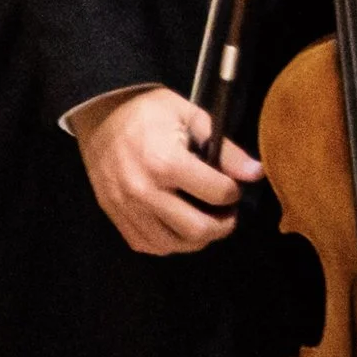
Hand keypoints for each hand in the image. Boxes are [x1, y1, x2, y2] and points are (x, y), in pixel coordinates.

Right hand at [78, 86, 259, 255]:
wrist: (100, 113)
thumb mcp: (191, 116)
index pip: (217, 193)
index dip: (234, 192)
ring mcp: (127, 208)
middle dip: (223, 225)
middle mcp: (145, 191)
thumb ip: (225, 149)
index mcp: (166, 162)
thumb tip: (256, 173)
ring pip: (173, 245)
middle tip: (227, 214)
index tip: (233, 187)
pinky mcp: (114, 216)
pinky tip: (176, 226)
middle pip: (198, 230)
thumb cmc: (149, 110)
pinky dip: (167, 243)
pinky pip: (147, 245)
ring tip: (204, 221)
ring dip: (196, 239)